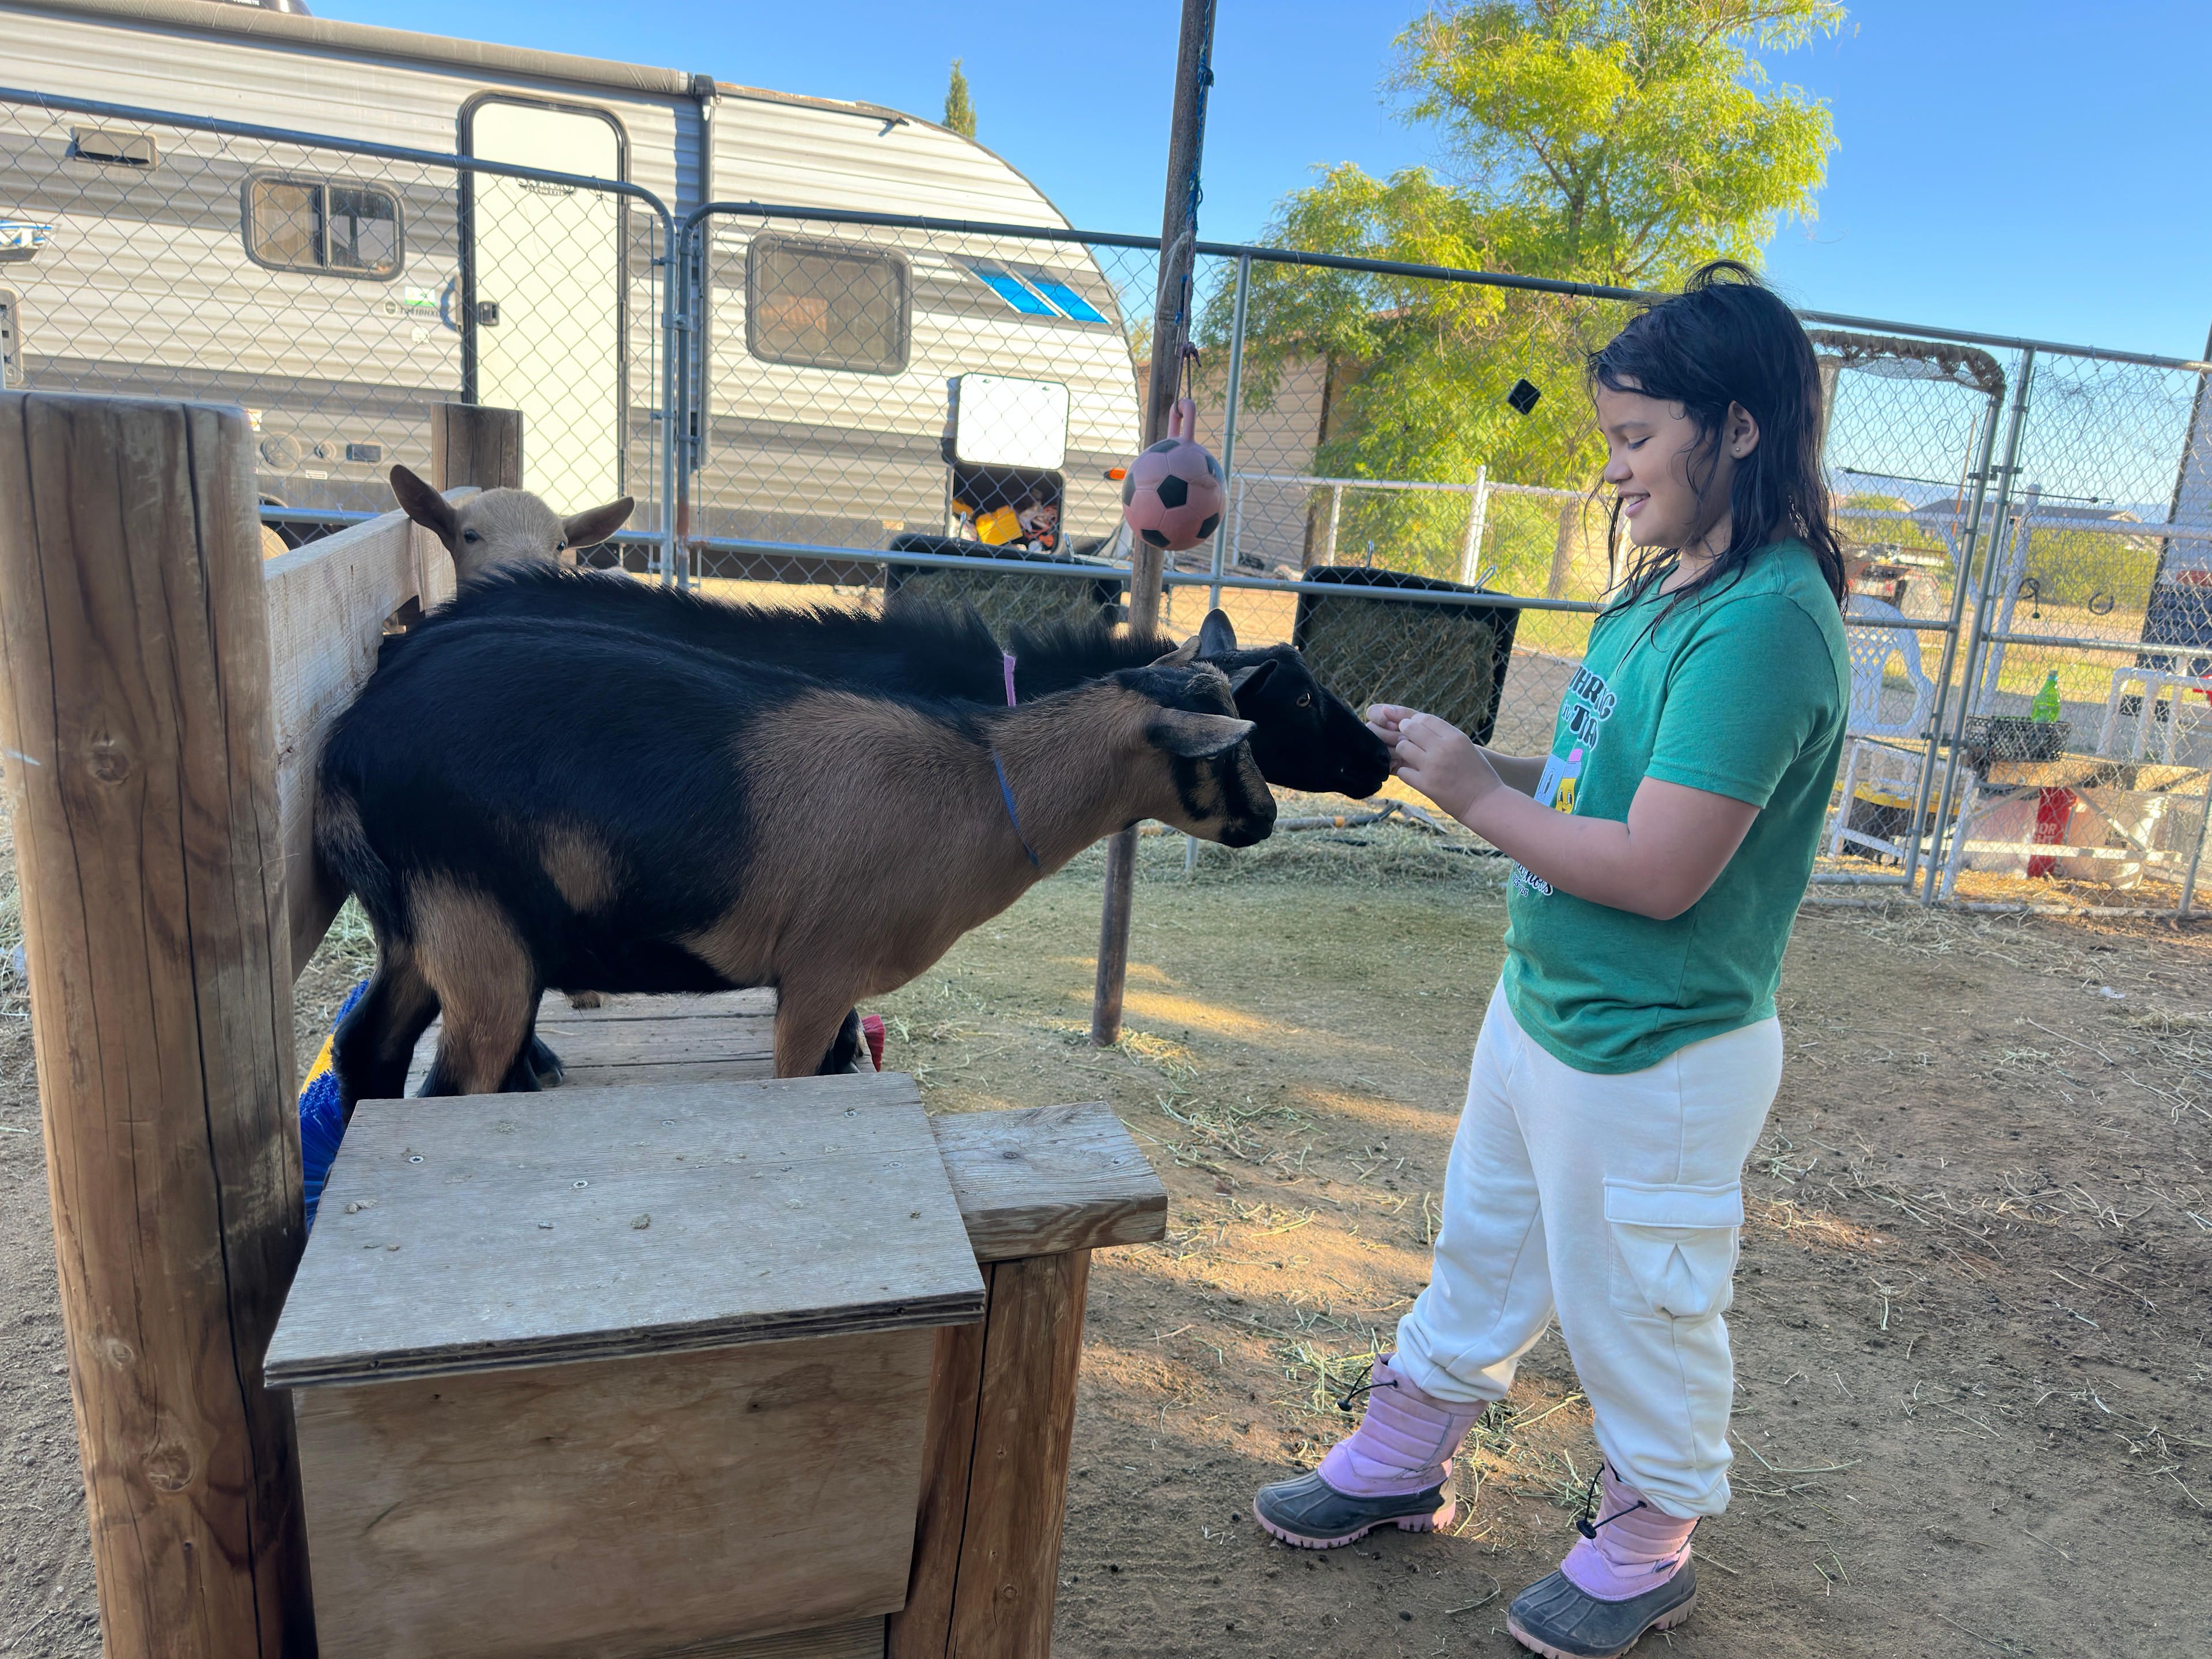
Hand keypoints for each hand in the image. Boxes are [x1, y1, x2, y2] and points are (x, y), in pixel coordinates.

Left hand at [1365, 704, 1499, 821]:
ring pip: (1402, 747)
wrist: (1484, 801)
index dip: (1415, 721)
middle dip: (1404, 731)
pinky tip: (1413, 774)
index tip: (1412, 726)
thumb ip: (1446, 736)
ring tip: (1409, 757)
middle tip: (1405, 738)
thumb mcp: (1466, 747)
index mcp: (1455, 737)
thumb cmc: (1477, 773)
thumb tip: (1421, 726)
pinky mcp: (1425, 784)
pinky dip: (1405, 772)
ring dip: (1403, 751)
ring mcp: (1432, 766)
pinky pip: (1402, 771)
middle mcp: (1443, 748)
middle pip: (1411, 728)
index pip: (1426, 719)